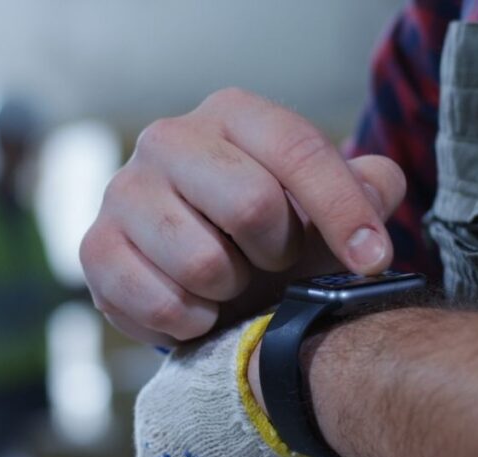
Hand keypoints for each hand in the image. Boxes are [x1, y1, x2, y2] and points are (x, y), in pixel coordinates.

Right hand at [80, 87, 405, 344]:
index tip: (373, 260)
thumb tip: (382, 185)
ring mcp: (124, 191)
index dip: (344, 211)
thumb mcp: (322, 206)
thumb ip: (365, 187)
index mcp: (232, 115)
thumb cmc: (269, 232)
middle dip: (279, 253)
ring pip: (203, 263)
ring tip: (230, 283)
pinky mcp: (95, 248)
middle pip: (250, 204)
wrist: (201, 270)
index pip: (298, 151)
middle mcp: (169, 139)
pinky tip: (197, 309)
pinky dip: (192, 321)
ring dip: (232, 291)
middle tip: (275, 264)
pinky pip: (160, 303)